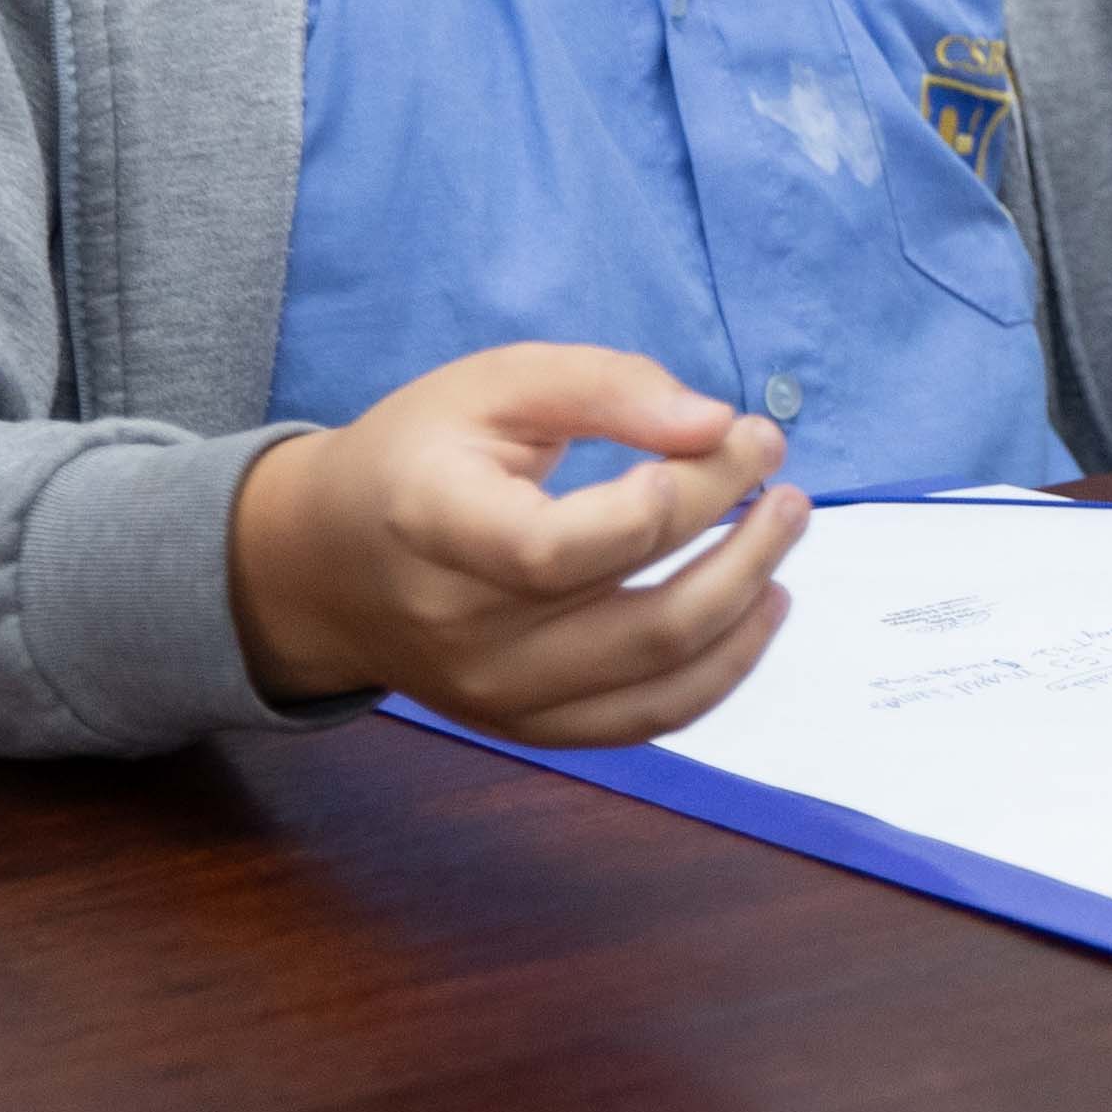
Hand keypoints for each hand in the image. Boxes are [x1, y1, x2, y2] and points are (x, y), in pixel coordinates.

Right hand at [226, 343, 804, 742]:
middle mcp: (461, 630)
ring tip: (785, 526)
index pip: (553, 551)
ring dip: (749, 602)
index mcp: (433, 527)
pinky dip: (723, 667)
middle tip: (782, 475)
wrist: (327, 567)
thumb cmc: (418, 455)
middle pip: (637, 614)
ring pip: (659, 676)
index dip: (654, 507)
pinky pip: (647, 719)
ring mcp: (494, 695)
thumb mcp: (493, 385)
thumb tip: (715, 423)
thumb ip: (603, 387)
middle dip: (742, 542)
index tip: (720, 439)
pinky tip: (762, 604)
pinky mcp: (526, 727)